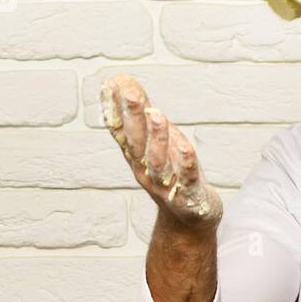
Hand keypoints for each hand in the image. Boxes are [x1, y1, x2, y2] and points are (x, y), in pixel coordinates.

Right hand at [101, 73, 222, 229]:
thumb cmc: (173, 174)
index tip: (111, 83)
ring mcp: (166, 185)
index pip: (122, 130)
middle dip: (132, 116)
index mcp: (136, 157)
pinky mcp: (188, 195)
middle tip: (129, 91)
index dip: (115, 108)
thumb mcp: (156, 142)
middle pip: (137, 142)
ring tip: (155, 113)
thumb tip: (122, 82)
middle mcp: (146, 170)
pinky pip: (186, 177)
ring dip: (156, 136)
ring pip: (158, 160)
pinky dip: (184, 162)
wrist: (189, 219)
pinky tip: (185, 145)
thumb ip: (142, 116)